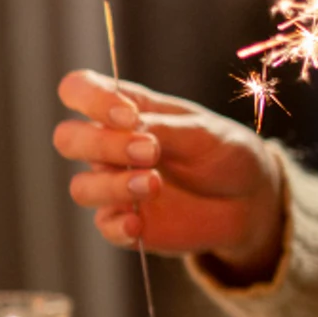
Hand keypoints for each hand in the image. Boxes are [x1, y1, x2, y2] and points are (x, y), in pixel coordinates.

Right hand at [53, 69, 286, 281]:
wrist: (250, 200)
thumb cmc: (224, 153)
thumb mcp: (204, 131)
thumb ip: (163, 128)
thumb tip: (130, 128)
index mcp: (125, 110)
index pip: (79, 90)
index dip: (91, 99)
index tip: (129, 117)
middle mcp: (110, 146)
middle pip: (68, 139)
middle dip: (101, 145)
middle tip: (149, 152)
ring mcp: (114, 185)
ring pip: (81, 186)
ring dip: (114, 186)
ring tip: (154, 185)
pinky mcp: (124, 221)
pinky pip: (104, 226)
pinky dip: (118, 225)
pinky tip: (140, 223)